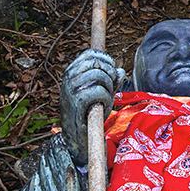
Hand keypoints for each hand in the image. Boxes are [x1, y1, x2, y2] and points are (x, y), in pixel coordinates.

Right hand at [60, 49, 123, 165]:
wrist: (76, 137)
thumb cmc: (88, 113)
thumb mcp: (101, 93)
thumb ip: (110, 80)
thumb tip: (120, 71)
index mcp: (72, 71)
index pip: (91, 53)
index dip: (106, 61)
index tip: (111, 74)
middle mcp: (69, 76)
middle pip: (98, 63)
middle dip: (110, 75)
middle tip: (109, 89)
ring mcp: (71, 88)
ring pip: (99, 75)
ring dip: (108, 88)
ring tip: (105, 99)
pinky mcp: (77, 100)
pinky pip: (99, 91)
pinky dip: (106, 99)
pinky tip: (102, 106)